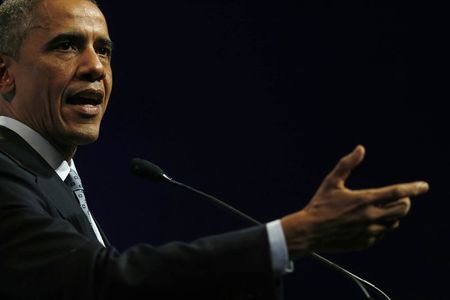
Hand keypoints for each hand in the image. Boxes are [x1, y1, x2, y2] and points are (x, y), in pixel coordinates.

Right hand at [281, 145, 428, 258]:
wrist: (309, 232)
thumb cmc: (319, 205)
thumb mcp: (331, 182)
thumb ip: (347, 164)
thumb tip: (360, 148)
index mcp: (364, 200)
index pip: (396, 192)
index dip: (412, 188)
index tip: (424, 186)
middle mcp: (370, 217)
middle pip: (402, 210)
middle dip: (404, 202)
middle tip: (399, 198)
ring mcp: (368, 232)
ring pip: (393, 224)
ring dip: (392, 215)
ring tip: (380, 210)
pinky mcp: (364, 243)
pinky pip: (380, 235)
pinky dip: (379, 227)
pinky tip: (366, 223)